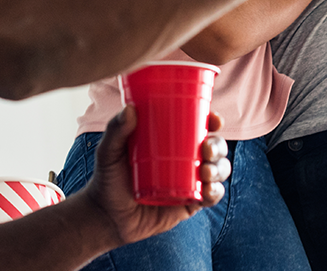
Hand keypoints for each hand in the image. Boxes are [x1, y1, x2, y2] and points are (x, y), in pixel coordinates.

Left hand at [82, 106, 230, 245]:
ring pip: (217, 171)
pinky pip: (209, 197)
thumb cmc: (107, 179)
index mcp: (171, 141)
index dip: (212, 121)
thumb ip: (116, 130)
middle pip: (213, 148)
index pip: (198, 127)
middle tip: (206, 149)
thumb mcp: (109, 152)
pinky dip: (215, 193)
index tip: (215, 119)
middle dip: (218, 146)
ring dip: (219, 169)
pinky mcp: (188, 204)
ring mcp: (189, 182)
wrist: (106, 216)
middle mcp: (185, 159)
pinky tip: (209, 191)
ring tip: (206, 173)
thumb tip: (129, 109)